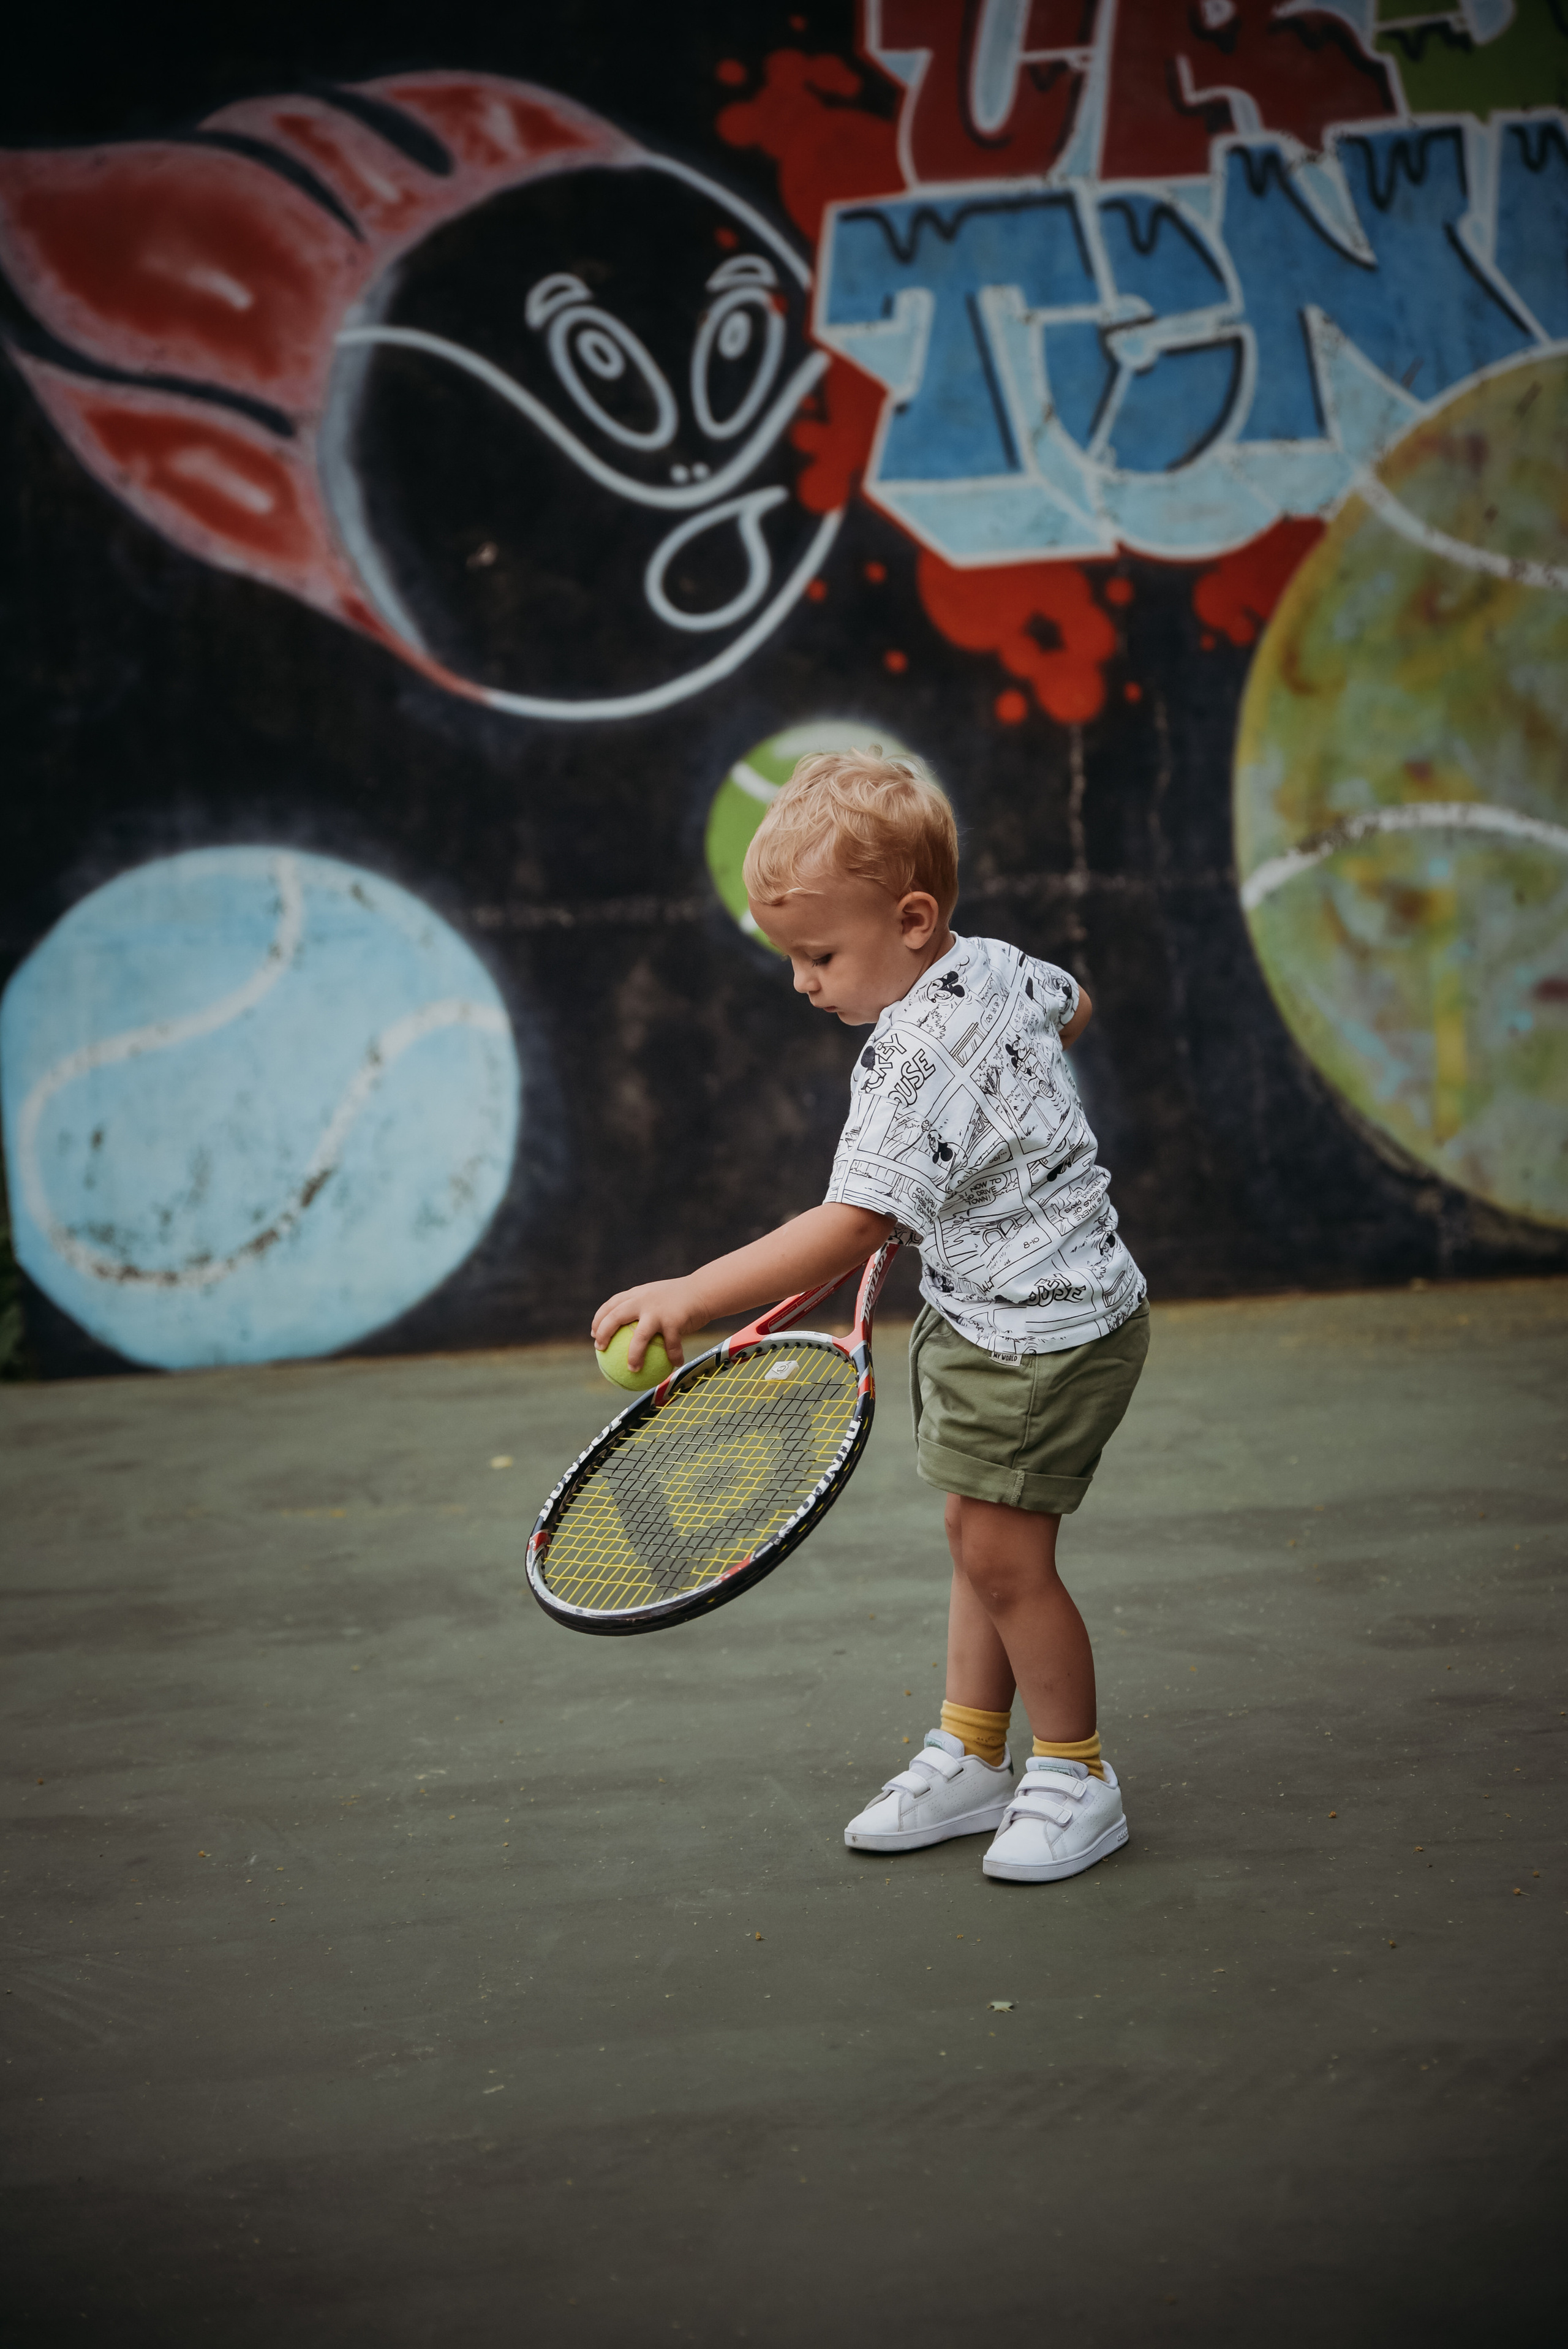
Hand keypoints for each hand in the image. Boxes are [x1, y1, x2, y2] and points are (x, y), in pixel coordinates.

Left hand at [591, 1277, 707, 1371]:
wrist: (704, 1290)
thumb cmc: (682, 1298)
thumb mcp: (659, 1296)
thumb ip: (645, 1307)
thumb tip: (633, 1330)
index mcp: (638, 1294)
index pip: (612, 1304)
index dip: (599, 1318)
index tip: (594, 1333)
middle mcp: (644, 1300)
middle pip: (615, 1317)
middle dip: (603, 1333)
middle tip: (600, 1349)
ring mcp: (658, 1311)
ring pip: (639, 1337)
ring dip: (634, 1355)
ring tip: (632, 1369)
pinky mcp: (673, 1321)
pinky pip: (670, 1345)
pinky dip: (673, 1356)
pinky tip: (675, 1365)